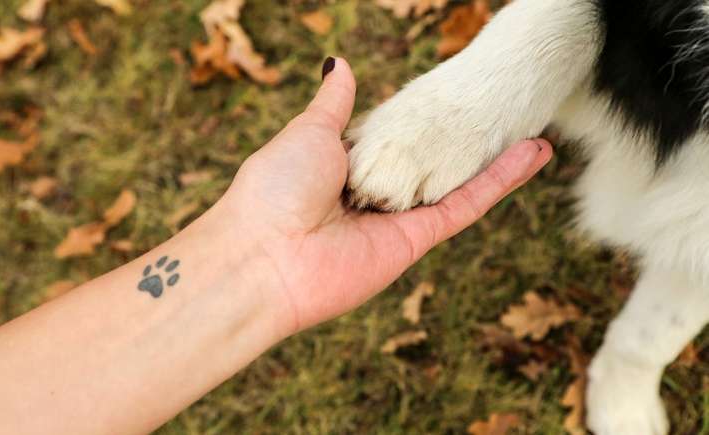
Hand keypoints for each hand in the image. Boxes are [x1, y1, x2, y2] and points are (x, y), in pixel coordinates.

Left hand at [219, 58, 552, 335]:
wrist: (262, 258)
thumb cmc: (274, 188)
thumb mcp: (308, 132)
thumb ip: (335, 104)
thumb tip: (341, 65)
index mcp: (343, 166)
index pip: (393, 139)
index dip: (422, 120)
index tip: (449, 100)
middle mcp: (373, 194)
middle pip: (432, 163)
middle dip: (466, 141)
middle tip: (501, 112)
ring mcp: (397, 219)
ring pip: (457, 183)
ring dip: (497, 159)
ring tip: (533, 129)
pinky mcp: (415, 241)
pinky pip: (465, 206)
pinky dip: (499, 181)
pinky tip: (531, 154)